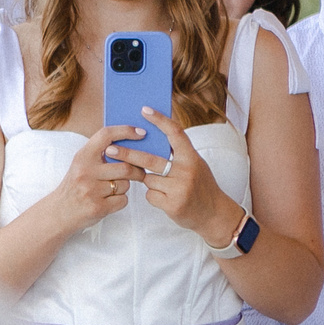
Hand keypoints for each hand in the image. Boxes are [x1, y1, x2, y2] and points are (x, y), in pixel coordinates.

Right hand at [31, 122, 146, 235]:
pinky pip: (123, 200)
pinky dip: (120, 201)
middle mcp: (85, 171)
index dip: (126, 131)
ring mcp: (91, 190)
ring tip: (113, 189)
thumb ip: (101, 153)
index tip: (141, 132)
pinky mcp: (97, 207)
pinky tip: (109, 201)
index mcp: (83, 156)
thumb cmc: (75, 186)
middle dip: (137, 170)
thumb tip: (131, 144)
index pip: (106, 135)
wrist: (59, 212)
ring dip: (125, 187)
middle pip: (125, 166)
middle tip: (140, 172)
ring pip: (125, 184)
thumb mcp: (82, 164)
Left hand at [119, 106, 241, 245]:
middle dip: (127, 154)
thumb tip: (150, 140)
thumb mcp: (195, 165)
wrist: (214, 214)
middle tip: (109, 150)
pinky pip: (150, 195)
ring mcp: (180, 188)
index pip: (175, 133)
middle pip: (150, 159)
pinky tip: (166, 199)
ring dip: (149, 182)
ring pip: (148, 179)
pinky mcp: (173, 204)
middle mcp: (187, 170)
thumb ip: (177, 155)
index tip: (144, 110)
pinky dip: (153, 196)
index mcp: (192, 157)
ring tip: (166, 187)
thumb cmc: (200, 186)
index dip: (159, 120)